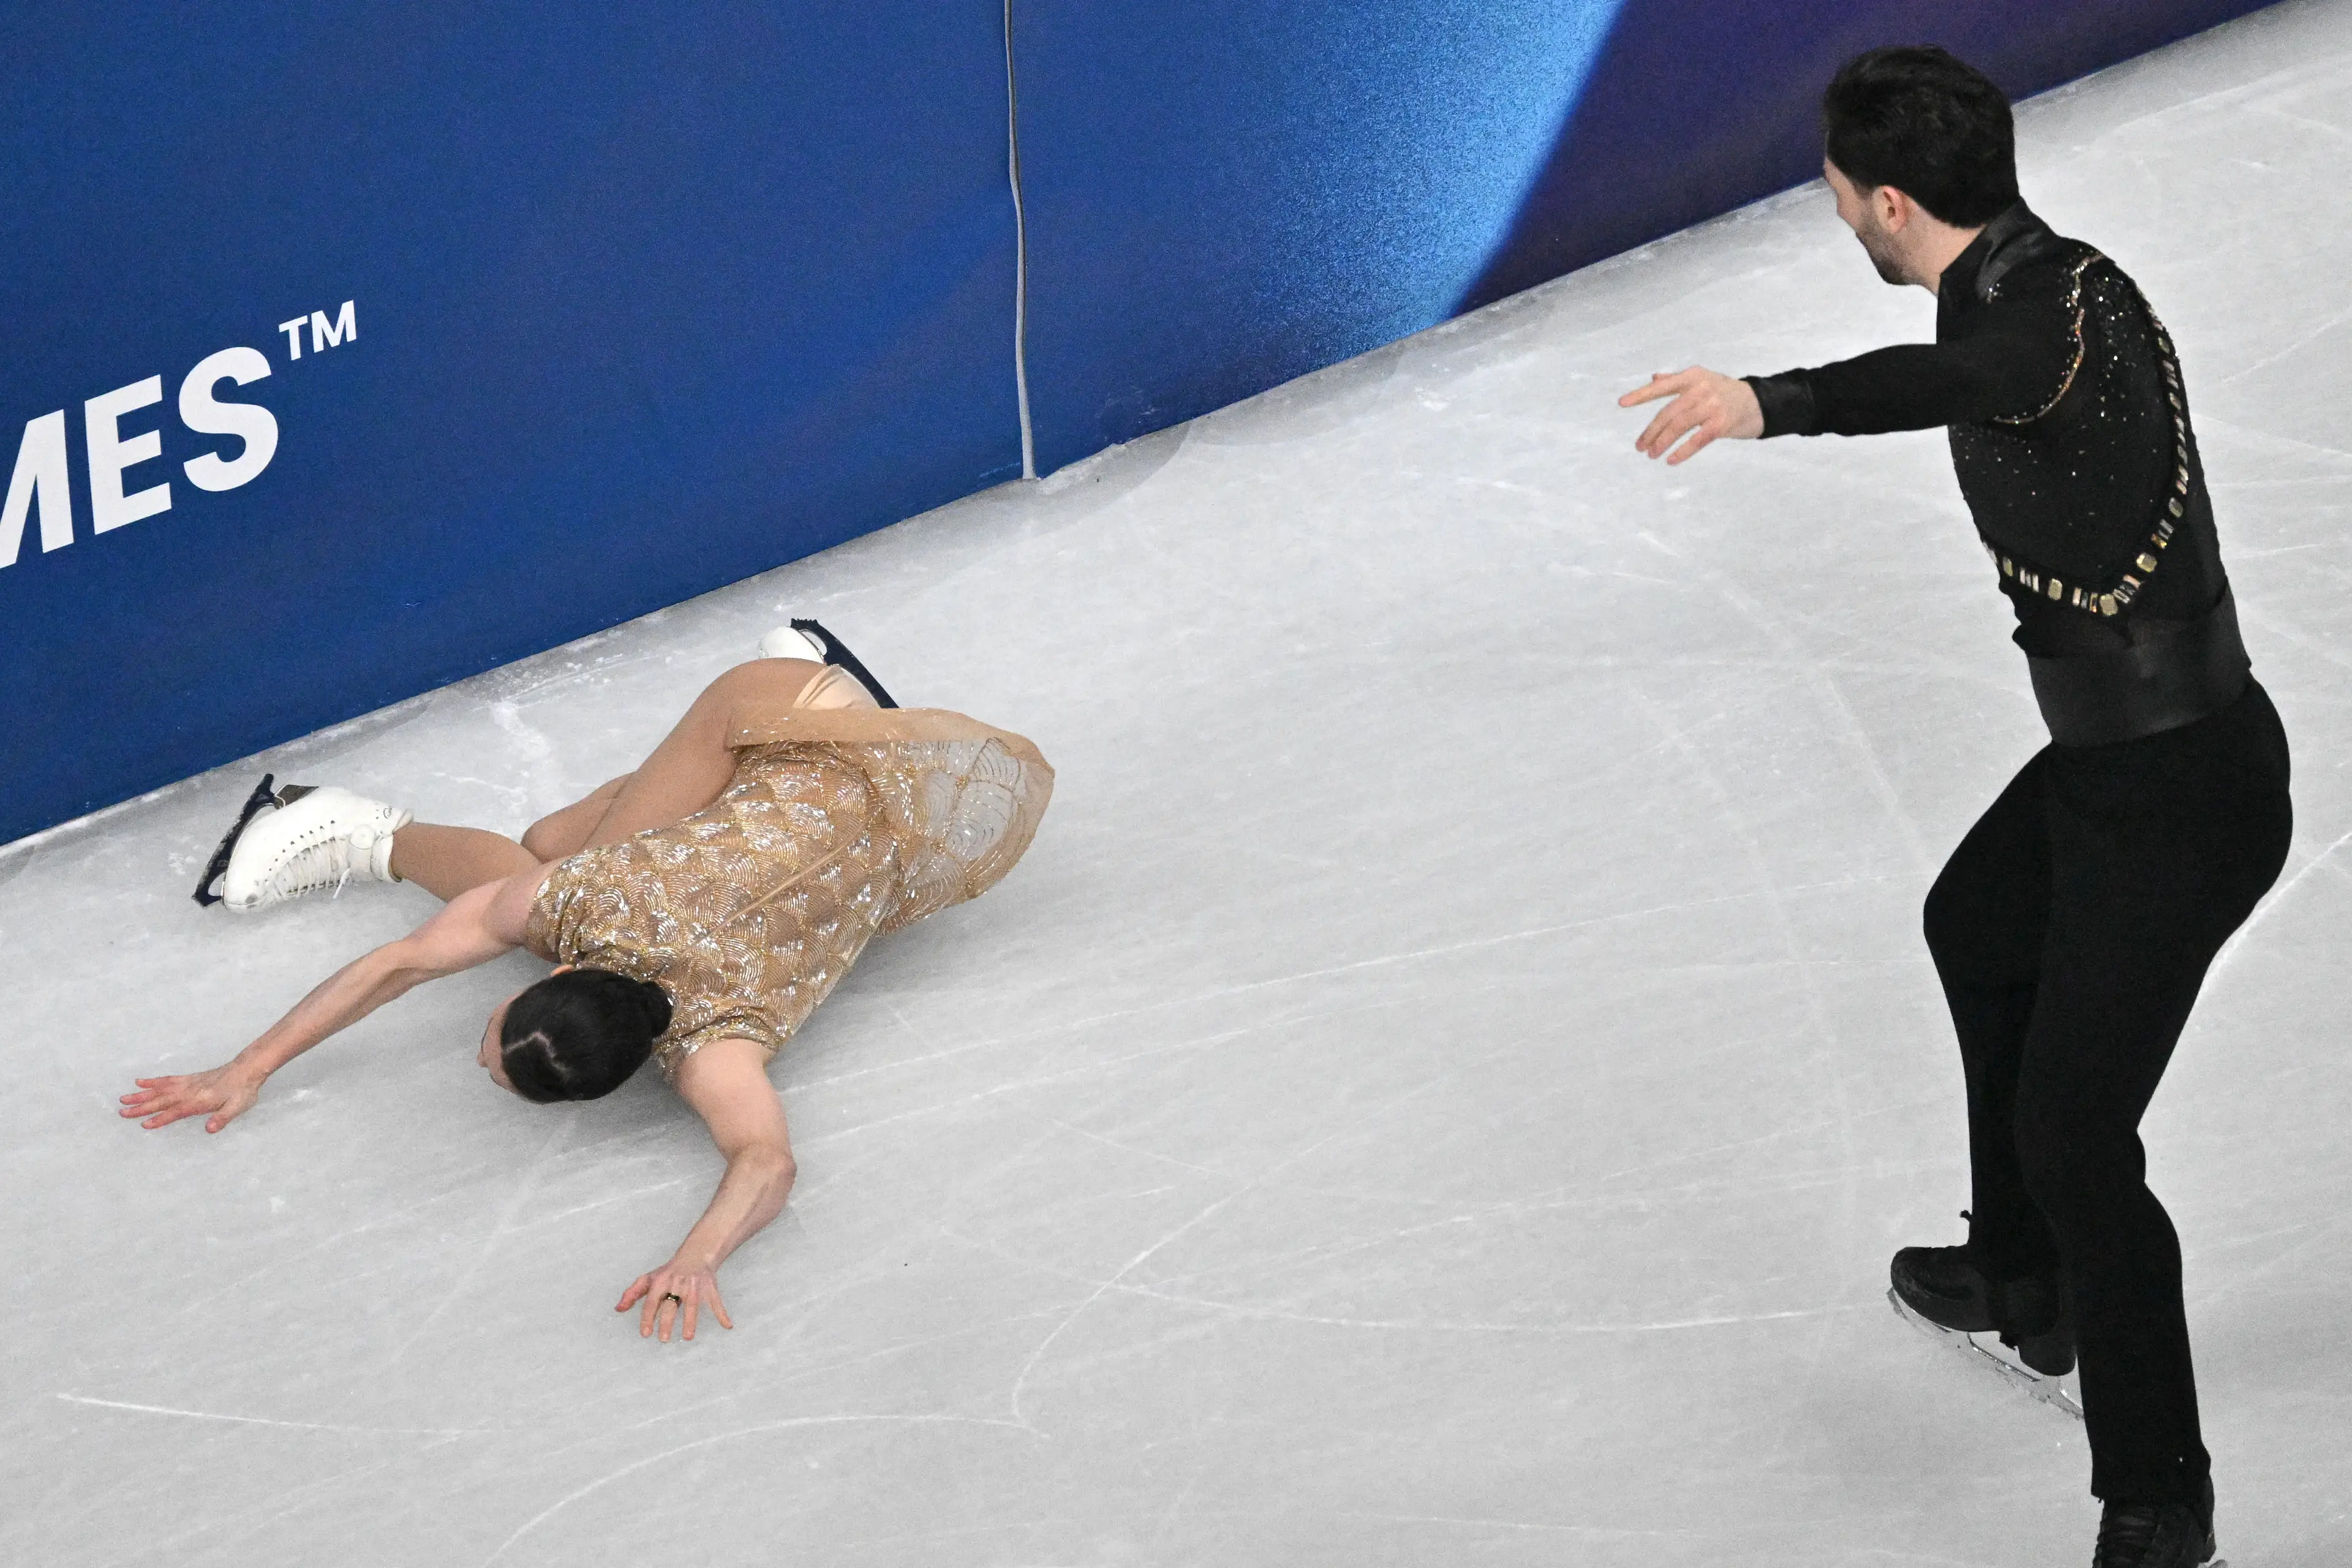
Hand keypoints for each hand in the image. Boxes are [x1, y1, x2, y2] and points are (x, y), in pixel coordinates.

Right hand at [118, 1062, 264, 1132]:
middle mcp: (189, 1091)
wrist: (247, 1069)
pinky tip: (140, 1081)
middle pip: (161, 1101)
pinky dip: (153, 1081)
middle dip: (141, 1107)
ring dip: (141, 1095)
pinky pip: (167, 1079)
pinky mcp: (189, 1078)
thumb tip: (209, 1129)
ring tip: (123, 1098)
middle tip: (121, 1112)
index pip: (175, 1112)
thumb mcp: (237, 1107)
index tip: (143, 1124)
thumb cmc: (243, 1091)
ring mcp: (188, 1083)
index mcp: (199, 1101)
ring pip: (160, 1089)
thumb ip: (222, 1118)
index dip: (160, 1119)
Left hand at [618, 1260, 733, 1342]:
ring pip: (692, 1305)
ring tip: (687, 1337)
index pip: (651, 1301)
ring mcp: (695, 1285)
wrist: (696, 1254)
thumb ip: (633, 1294)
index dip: (648, 1317)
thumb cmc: (669, 1272)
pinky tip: (727, 1326)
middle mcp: (677, 1283)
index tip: (645, 1333)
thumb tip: (618, 1309)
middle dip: (668, 1322)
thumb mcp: (649, 1279)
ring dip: (690, 1321)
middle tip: (664, 1339)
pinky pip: (717, 1302)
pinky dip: (722, 1314)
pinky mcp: (710, 1287)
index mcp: (660, 1281)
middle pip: (671, 1304)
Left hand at [1619, 367, 1762, 463]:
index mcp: (1693, 377)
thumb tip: (1654, 378)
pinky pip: (1696, 440)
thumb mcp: (1702, 380)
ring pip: (1679, 427)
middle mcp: (1701, 389)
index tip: (1622, 403)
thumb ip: (1677, 380)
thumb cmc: (1724, 392)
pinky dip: (1681, 452)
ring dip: (1662, 443)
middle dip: (1651, 431)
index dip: (1641, 395)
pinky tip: (1670, 460)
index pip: (1662, 386)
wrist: (1759, 402)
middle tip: (1639, 446)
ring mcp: (1712, 406)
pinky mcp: (1722, 424)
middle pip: (1668, 413)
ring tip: (1651, 455)